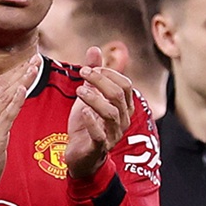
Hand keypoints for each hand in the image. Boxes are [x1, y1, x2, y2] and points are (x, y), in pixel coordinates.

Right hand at [0, 57, 41, 196]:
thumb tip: (9, 100)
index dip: (14, 71)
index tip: (28, 61)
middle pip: (2, 86)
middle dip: (20, 71)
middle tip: (36, 58)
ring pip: (5, 97)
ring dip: (21, 81)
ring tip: (33, 68)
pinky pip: (6, 115)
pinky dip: (15, 101)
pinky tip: (23, 89)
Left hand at [60, 43, 131, 186]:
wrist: (80, 156)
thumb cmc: (87, 125)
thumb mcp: (88, 96)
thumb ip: (93, 74)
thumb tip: (94, 48)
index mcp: (123, 107)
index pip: (125, 85)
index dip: (109, 73)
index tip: (90, 67)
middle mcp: (122, 120)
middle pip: (119, 95)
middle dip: (100, 81)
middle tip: (82, 73)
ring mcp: (112, 135)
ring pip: (111, 113)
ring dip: (94, 98)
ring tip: (79, 90)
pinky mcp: (99, 148)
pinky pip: (100, 135)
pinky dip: (91, 121)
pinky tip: (82, 111)